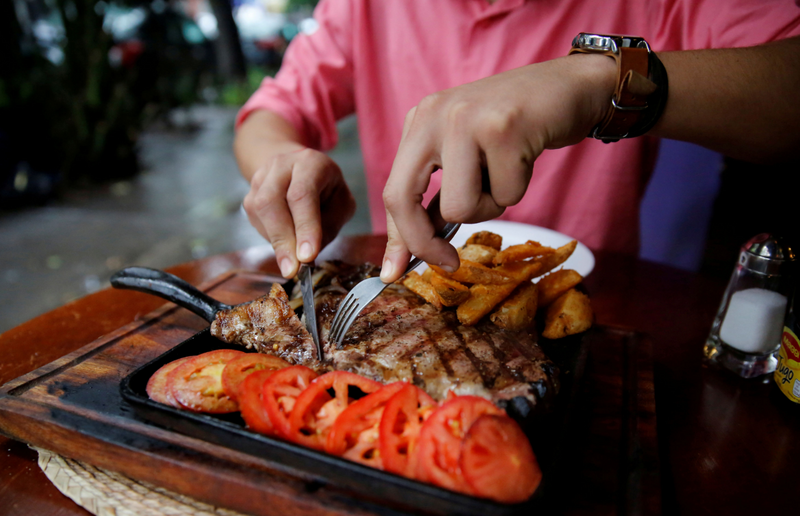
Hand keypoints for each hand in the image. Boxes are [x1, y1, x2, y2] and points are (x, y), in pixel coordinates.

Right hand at [243, 148, 355, 277]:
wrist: (298, 169)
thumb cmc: (326, 190)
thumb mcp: (341, 204)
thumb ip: (328, 226)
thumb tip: (307, 256)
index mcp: (310, 163)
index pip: (303, 194)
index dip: (305, 227)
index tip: (307, 256)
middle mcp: (281, 165)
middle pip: (273, 202)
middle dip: (284, 240)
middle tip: (293, 269)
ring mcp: (261, 178)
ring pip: (260, 211)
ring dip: (275, 242)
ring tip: (291, 263)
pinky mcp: (250, 195)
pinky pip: (256, 221)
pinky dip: (271, 238)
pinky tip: (286, 243)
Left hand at [379, 54, 615, 282]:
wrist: (570, 87)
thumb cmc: (517, 129)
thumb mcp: (465, 156)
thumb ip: (438, 196)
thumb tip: (414, 251)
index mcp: (420, 121)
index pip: (394, 191)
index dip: (398, 238)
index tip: (395, 273)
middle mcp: (434, 115)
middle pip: (404, 199)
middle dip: (425, 243)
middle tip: (450, 263)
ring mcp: (467, 119)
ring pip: (459, 207)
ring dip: (489, 206)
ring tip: (505, 174)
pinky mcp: (504, 128)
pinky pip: (505, 195)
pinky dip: (518, 188)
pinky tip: (525, 157)